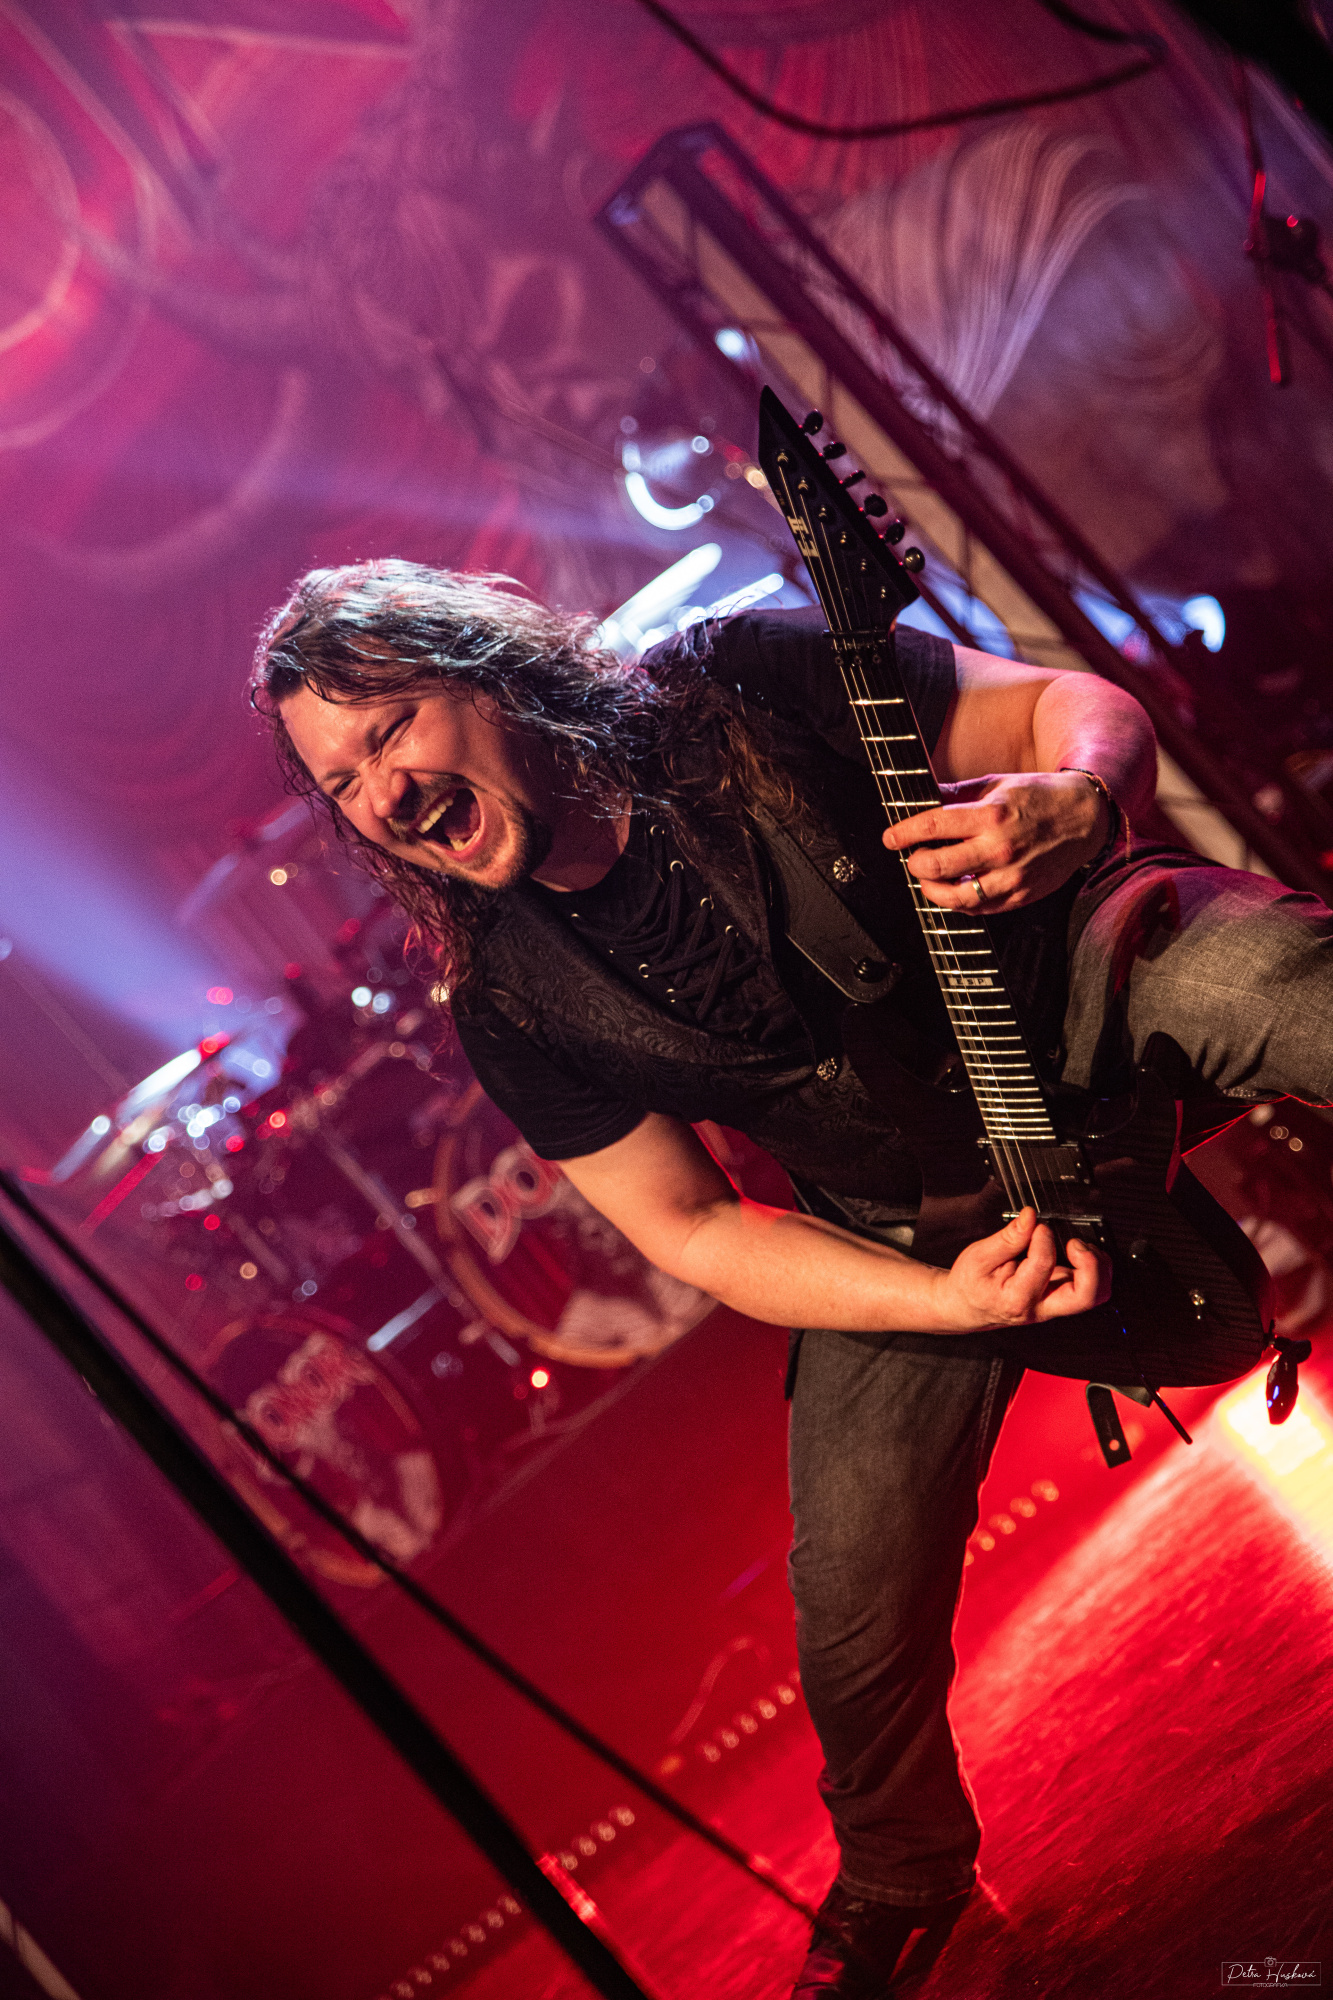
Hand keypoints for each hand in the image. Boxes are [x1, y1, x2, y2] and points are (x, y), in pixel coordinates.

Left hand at [882, 771, 1107, 910]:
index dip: (903, 833)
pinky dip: (960, 901)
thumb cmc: (1039, 797)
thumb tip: (921, 798)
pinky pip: (979, 909)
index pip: (933, 825)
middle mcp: (1000, 848)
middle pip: (937, 866)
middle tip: (913, 857)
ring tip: (929, 877)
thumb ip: (957, 794)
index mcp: (992, 814)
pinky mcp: (1022, 895)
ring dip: (932, 889)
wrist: (1085, 817)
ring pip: (955, 897)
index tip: (890, 838)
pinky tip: (954, 888)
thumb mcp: (997, 784)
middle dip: (915, 863)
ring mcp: (1012, 876)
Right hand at [931, 1208, 1110, 1330]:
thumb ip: (1008, 1237)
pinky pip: (1090, 1288)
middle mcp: (1041, 1307)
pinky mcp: (1060, 1298)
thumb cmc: (970, 1284)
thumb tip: (1030, 1217)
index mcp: (1017, 1298)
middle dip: (1090, 1265)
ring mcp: (1054, 1305)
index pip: (1043, 1265)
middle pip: (1085, 1296)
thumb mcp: (979, 1256)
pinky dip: (1093, 1268)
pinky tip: (1078, 1253)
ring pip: (1095, 1294)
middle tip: (1074, 1244)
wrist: (967, 1307)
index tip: (1036, 1225)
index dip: (1043, 1238)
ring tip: (1078, 1247)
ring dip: (1097, 1267)